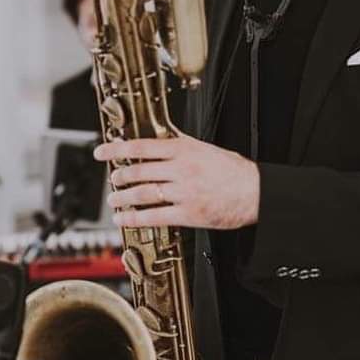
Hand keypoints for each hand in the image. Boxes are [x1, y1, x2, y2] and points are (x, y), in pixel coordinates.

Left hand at [93, 132, 259, 229]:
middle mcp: (181, 168)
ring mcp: (184, 192)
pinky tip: (124, 218)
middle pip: (139, 171)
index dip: (117, 149)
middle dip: (120, 176)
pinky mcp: (189, 214)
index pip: (142, 146)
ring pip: (143, 193)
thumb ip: (182, 145)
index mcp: (185, 149)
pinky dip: (134, 218)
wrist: (257, 192)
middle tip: (112, 180)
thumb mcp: (207, 148)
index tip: (102, 152)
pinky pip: (155, 216)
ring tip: (114, 200)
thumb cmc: (235, 171)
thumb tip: (160, 141)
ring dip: (123, 198)